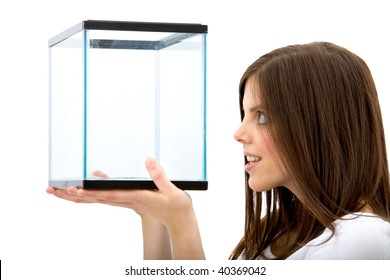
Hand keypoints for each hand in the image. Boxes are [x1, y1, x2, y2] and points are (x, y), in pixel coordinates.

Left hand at [46, 157, 204, 258]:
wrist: (178, 219)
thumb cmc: (176, 206)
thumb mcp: (172, 190)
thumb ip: (159, 176)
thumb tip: (148, 160)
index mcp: (136, 198)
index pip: (109, 195)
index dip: (91, 193)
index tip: (74, 190)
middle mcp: (127, 200)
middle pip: (96, 199)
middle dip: (74, 195)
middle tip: (53, 190)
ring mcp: (125, 201)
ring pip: (97, 199)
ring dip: (77, 196)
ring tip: (59, 191)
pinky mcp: (126, 200)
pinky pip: (104, 197)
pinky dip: (91, 194)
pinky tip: (86, 185)